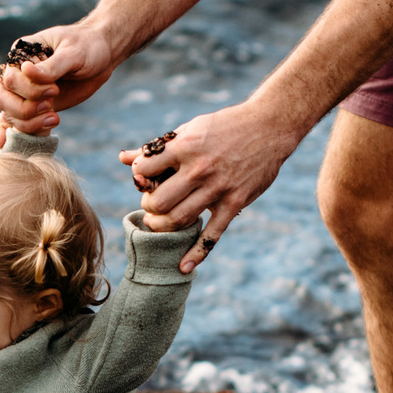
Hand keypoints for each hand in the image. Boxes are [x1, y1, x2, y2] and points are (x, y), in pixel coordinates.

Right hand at [0, 22, 120, 134]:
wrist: (102, 57)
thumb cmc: (87, 46)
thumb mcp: (73, 53)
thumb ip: (52, 66)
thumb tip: (26, 71)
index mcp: (21, 55)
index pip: (11, 80)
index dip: (31, 91)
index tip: (55, 89)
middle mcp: (17, 74)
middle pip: (3, 100)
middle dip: (26, 109)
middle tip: (51, 106)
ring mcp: (24, 93)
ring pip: (10, 115)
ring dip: (29, 124)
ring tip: (55, 119)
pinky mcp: (34, 108)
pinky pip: (15, 123)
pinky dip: (9, 134)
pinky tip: (4, 144)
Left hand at [118, 100, 305, 271]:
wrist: (269, 127)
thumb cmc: (225, 126)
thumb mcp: (190, 129)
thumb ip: (157, 148)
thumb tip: (123, 158)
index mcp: (184, 146)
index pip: (145, 170)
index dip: (139, 177)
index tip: (144, 179)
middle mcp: (199, 169)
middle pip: (159, 202)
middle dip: (148, 207)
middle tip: (151, 205)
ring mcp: (218, 188)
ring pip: (179, 219)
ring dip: (162, 226)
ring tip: (157, 222)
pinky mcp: (234, 203)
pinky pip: (212, 235)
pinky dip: (196, 254)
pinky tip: (183, 266)